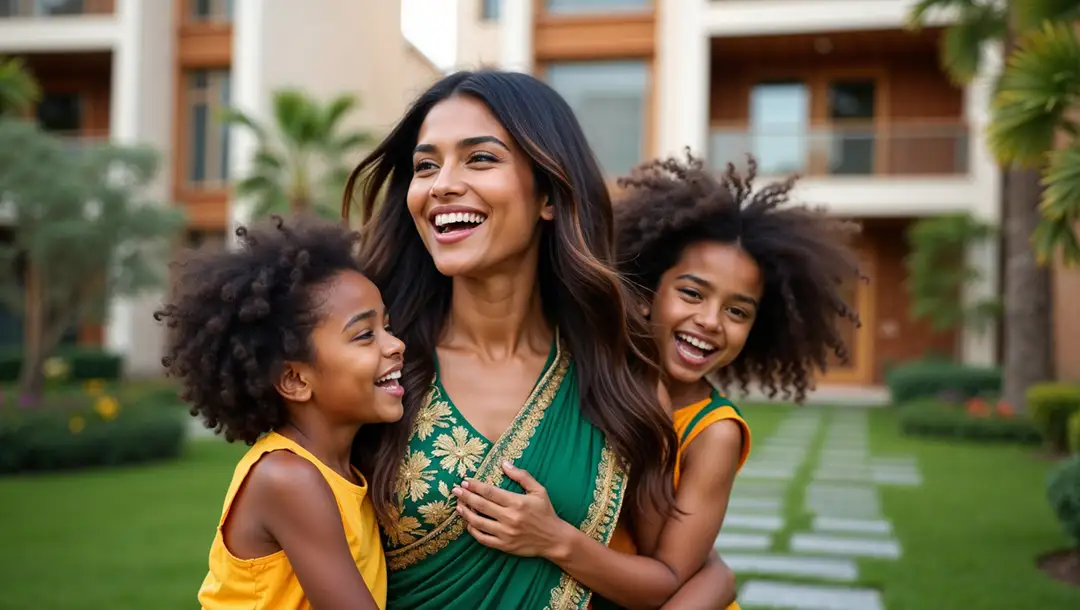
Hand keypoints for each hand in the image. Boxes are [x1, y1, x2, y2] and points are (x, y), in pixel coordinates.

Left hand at [453, 461, 571, 559]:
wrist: (554, 539)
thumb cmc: (546, 512)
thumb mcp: (539, 490)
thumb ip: (521, 476)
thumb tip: (504, 463)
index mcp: (517, 502)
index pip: (490, 492)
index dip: (475, 486)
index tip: (465, 481)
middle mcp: (509, 518)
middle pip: (480, 505)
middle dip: (465, 496)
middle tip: (455, 490)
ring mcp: (505, 533)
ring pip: (478, 522)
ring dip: (465, 513)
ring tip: (458, 506)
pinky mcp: (504, 545)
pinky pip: (482, 538)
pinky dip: (473, 530)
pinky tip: (469, 523)